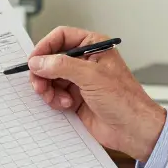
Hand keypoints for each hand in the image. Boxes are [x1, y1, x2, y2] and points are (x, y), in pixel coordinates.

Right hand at [27, 26, 166, 160]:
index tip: (33, 60)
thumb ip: (62, 66)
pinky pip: (54, 95)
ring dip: (48, 89)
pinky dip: (54, 100)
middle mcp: (85, 62)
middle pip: (51, 59)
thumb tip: (39, 61)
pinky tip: (66, 105)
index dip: (45, 47)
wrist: (133, 130)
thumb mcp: (91, 76)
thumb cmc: (125, 100)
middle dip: (43, 72)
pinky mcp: (75, 98)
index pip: (61, 37)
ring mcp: (80, 81)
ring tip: (54, 98)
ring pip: (50, 78)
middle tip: (39, 85)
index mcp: (93, 47)